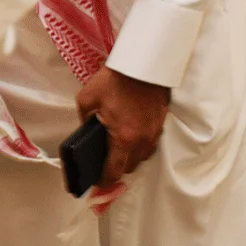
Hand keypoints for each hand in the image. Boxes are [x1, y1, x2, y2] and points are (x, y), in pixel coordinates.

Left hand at [75, 67, 169, 189]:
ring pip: (143, 156)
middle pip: (130, 167)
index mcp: (123, 139)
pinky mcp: (161, 122)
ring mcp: (154, 132)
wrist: (144, 64)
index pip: (113, 171)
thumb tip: (87, 132)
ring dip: (131, 158)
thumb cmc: (116, 80)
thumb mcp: (87, 100)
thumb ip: (83, 122)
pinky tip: (131, 136)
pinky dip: (141, 145)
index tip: (96, 181)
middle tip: (104, 164)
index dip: (103, 180)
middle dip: (116, 169)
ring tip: (118, 151)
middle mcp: (142, 140)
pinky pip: (151, 143)